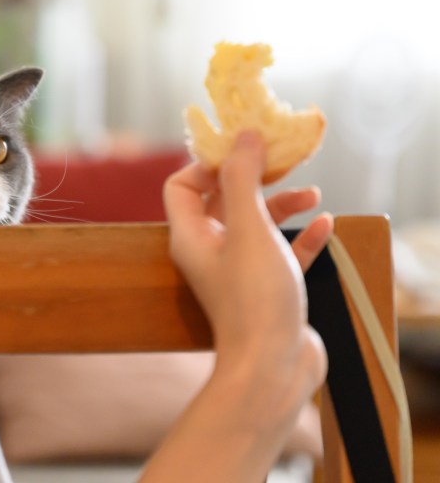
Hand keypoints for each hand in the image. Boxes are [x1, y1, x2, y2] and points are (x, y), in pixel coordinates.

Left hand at [163, 131, 329, 381]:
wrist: (273, 369)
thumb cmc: (254, 298)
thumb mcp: (248, 229)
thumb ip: (243, 180)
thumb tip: (243, 137)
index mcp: (191, 235)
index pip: (182, 185)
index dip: (208, 164)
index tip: (242, 151)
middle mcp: (209, 250)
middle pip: (223, 199)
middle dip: (252, 178)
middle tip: (282, 160)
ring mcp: (238, 271)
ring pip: (256, 224)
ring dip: (282, 205)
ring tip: (313, 193)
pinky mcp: (267, 288)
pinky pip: (281, 252)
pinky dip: (299, 236)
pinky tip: (324, 224)